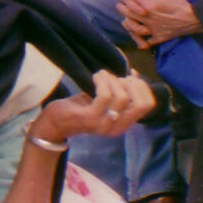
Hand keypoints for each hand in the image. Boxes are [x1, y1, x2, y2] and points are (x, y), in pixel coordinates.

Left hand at [32, 69, 154, 143]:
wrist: (54, 122)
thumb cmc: (80, 108)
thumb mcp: (103, 101)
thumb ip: (118, 92)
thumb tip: (134, 75)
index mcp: (124, 124)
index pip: (148, 106)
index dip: (143, 87)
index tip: (129, 77)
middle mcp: (117, 127)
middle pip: (141, 104)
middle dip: (132, 84)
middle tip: (116, 78)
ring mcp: (104, 124)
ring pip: (123, 97)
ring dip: (113, 80)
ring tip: (102, 76)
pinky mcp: (90, 117)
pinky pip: (104, 95)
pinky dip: (102, 81)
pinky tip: (96, 77)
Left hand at [119, 0, 202, 47]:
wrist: (193, 18)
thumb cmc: (179, 4)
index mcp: (147, 6)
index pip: (132, 0)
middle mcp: (146, 19)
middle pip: (128, 14)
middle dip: (122, 8)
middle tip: (119, 6)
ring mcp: (152, 29)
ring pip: (133, 29)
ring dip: (128, 24)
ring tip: (125, 21)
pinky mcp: (159, 37)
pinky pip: (147, 41)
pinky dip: (142, 41)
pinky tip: (139, 39)